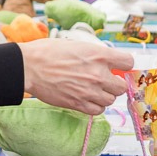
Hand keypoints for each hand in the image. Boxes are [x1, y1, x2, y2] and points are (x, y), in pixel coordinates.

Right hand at [18, 40, 133, 113]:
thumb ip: (94, 54)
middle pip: (121, 86)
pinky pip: (97, 110)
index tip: (117, 67)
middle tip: (103, 81)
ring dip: (103, 96)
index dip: (123, 65)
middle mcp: (98, 74)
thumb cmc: (47, 52)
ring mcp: (89, 91)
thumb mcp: (76, 45)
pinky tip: (85, 98)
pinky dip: (94, 106)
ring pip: (110, 100)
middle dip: (113, 84)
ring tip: (91, 90)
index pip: (128, 62)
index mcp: (98, 55)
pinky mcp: (78, 104)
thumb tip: (105, 61)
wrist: (28, 67)